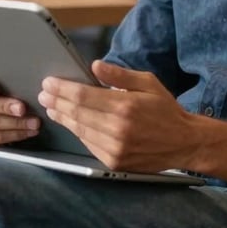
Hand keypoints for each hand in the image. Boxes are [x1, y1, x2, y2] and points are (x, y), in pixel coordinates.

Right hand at [0, 67, 39, 144]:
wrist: (12, 100)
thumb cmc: (11, 82)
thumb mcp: (8, 73)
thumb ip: (8, 72)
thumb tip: (23, 70)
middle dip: (4, 106)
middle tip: (22, 108)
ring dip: (15, 123)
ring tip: (33, 121)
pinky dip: (14, 134)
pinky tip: (28, 130)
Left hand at [38, 61, 199, 171]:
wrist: (183, 142)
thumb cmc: (165, 109)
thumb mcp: (147, 82)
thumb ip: (119, 75)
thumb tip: (94, 66)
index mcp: (125, 105)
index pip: (82, 95)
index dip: (62, 88)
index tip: (49, 82)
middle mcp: (117, 128)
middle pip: (76, 113)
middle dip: (57, 101)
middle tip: (44, 93)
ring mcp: (114, 147)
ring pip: (79, 130)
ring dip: (62, 117)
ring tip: (52, 107)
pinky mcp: (113, 161)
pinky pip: (88, 144)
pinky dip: (77, 131)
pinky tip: (70, 122)